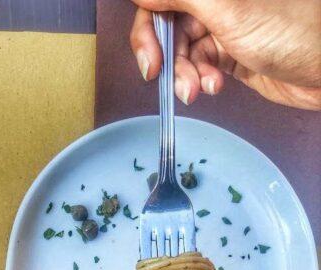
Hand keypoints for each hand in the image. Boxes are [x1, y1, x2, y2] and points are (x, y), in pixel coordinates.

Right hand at [129, 0, 320, 109]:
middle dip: (164, 52)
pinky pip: (199, 65)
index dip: (150, 21)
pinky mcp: (230, 51)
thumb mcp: (227, 8)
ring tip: (196, 89)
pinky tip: (213, 86)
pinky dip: (200, 79)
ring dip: (183, 73)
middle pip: (168, 21)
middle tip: (158, 75)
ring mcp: (224, 23)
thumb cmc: (294, 31)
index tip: (149, 52)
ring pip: (182, 48)